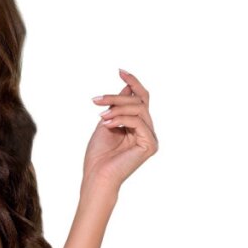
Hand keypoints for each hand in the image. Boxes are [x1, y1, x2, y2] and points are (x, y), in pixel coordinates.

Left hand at [82, 67, 158, 198]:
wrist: (97, 177)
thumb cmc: (98, 155)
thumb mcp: (106, 123)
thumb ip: (117, 106)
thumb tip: (128, 87)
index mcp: (138, 126)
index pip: (140, 99)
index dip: (133, 83)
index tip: (120, 71)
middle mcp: (147, 130)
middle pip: (139, 101)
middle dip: (117, 97)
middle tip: (96, 100)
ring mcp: (150, 138)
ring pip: (139, 109)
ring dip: (117, 108)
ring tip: (100, 115)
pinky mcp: (150, 145)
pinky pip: (138, 122)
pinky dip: (121, 120)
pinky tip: (107, 124)